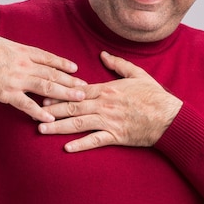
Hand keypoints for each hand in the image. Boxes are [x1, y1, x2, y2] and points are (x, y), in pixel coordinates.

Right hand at [0, 10, 85, 121]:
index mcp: (18, 50)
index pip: (46, 56)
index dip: (62, 62)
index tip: (75, 67)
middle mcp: (23, 65)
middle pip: (52, 73)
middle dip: (71, 81)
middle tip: (86, 88)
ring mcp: (16, 80)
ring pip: (47, 87)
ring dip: (64, 93)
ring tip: (78, 99)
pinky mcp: (7, 94)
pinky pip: (27, 105)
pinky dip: (39, 112)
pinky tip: (51, 118)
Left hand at [38, 51, 181, 151]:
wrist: (169, 117)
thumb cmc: (154, 96)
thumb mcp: (137, 74)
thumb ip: (118, 64)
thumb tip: (103, 54)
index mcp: (107, 89)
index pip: (77, 91)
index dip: (58, 93)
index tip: (43, 95)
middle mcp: (104, 105)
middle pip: (72, 107)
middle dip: (51, 111)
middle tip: (33, 113)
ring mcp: (109, 121)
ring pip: (79, 124)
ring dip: (58, 127)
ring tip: (41, 130)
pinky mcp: (116, 136)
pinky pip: (95, 141)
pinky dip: (81, 144)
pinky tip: (66, 148)